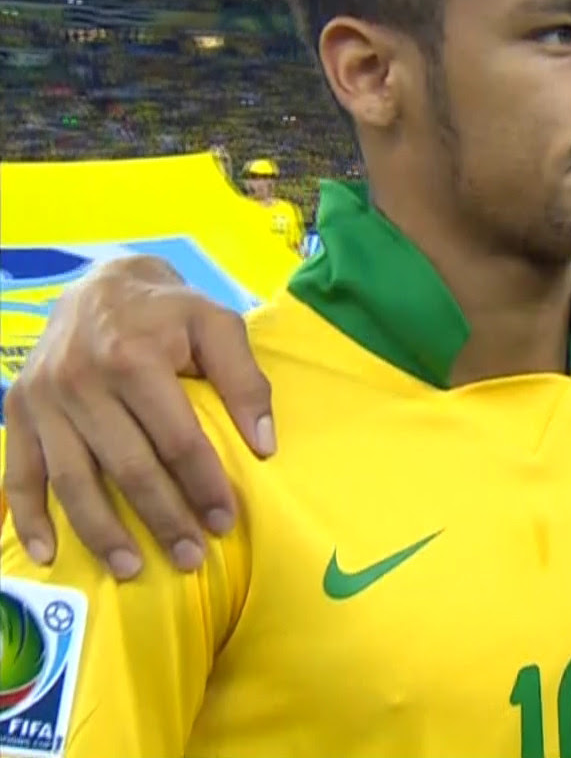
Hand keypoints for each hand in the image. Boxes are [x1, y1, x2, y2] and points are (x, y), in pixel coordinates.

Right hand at [1, 256, 273, 578]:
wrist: (100, 282)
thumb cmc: (169, 309)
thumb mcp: (218, 324)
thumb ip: (245, 380)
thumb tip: (265, 444)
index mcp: (134, 356)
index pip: (178, 438)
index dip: (204, 484)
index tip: (226, 520)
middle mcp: (81, 380)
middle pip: (127, 467)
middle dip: (162, 518)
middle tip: (191, 558)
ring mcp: (43, 399)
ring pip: (74, 481)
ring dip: (103, 532)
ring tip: (134, 568)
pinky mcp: (17, 412)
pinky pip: (20, 473)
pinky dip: (30, 517)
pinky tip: (49, 554)